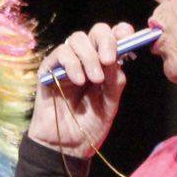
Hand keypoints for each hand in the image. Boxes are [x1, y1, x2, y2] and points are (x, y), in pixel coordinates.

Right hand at [29, 22, 130, 157]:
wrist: (68, 145)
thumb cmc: (90, 126)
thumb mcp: (111, 103)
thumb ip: (116, 80)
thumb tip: (116, 56)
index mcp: (105, 64)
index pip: (113, 36)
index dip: (121, 31)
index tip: (128, 37)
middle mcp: (87, 59)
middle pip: (96, 31)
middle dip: (105, 41)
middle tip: (108, 60)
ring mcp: (67, 63)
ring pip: (77, 38)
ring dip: (89, 57)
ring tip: (93, 80)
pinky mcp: (49, 69)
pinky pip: (61, 53)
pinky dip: (72, 64)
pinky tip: (78, 81)